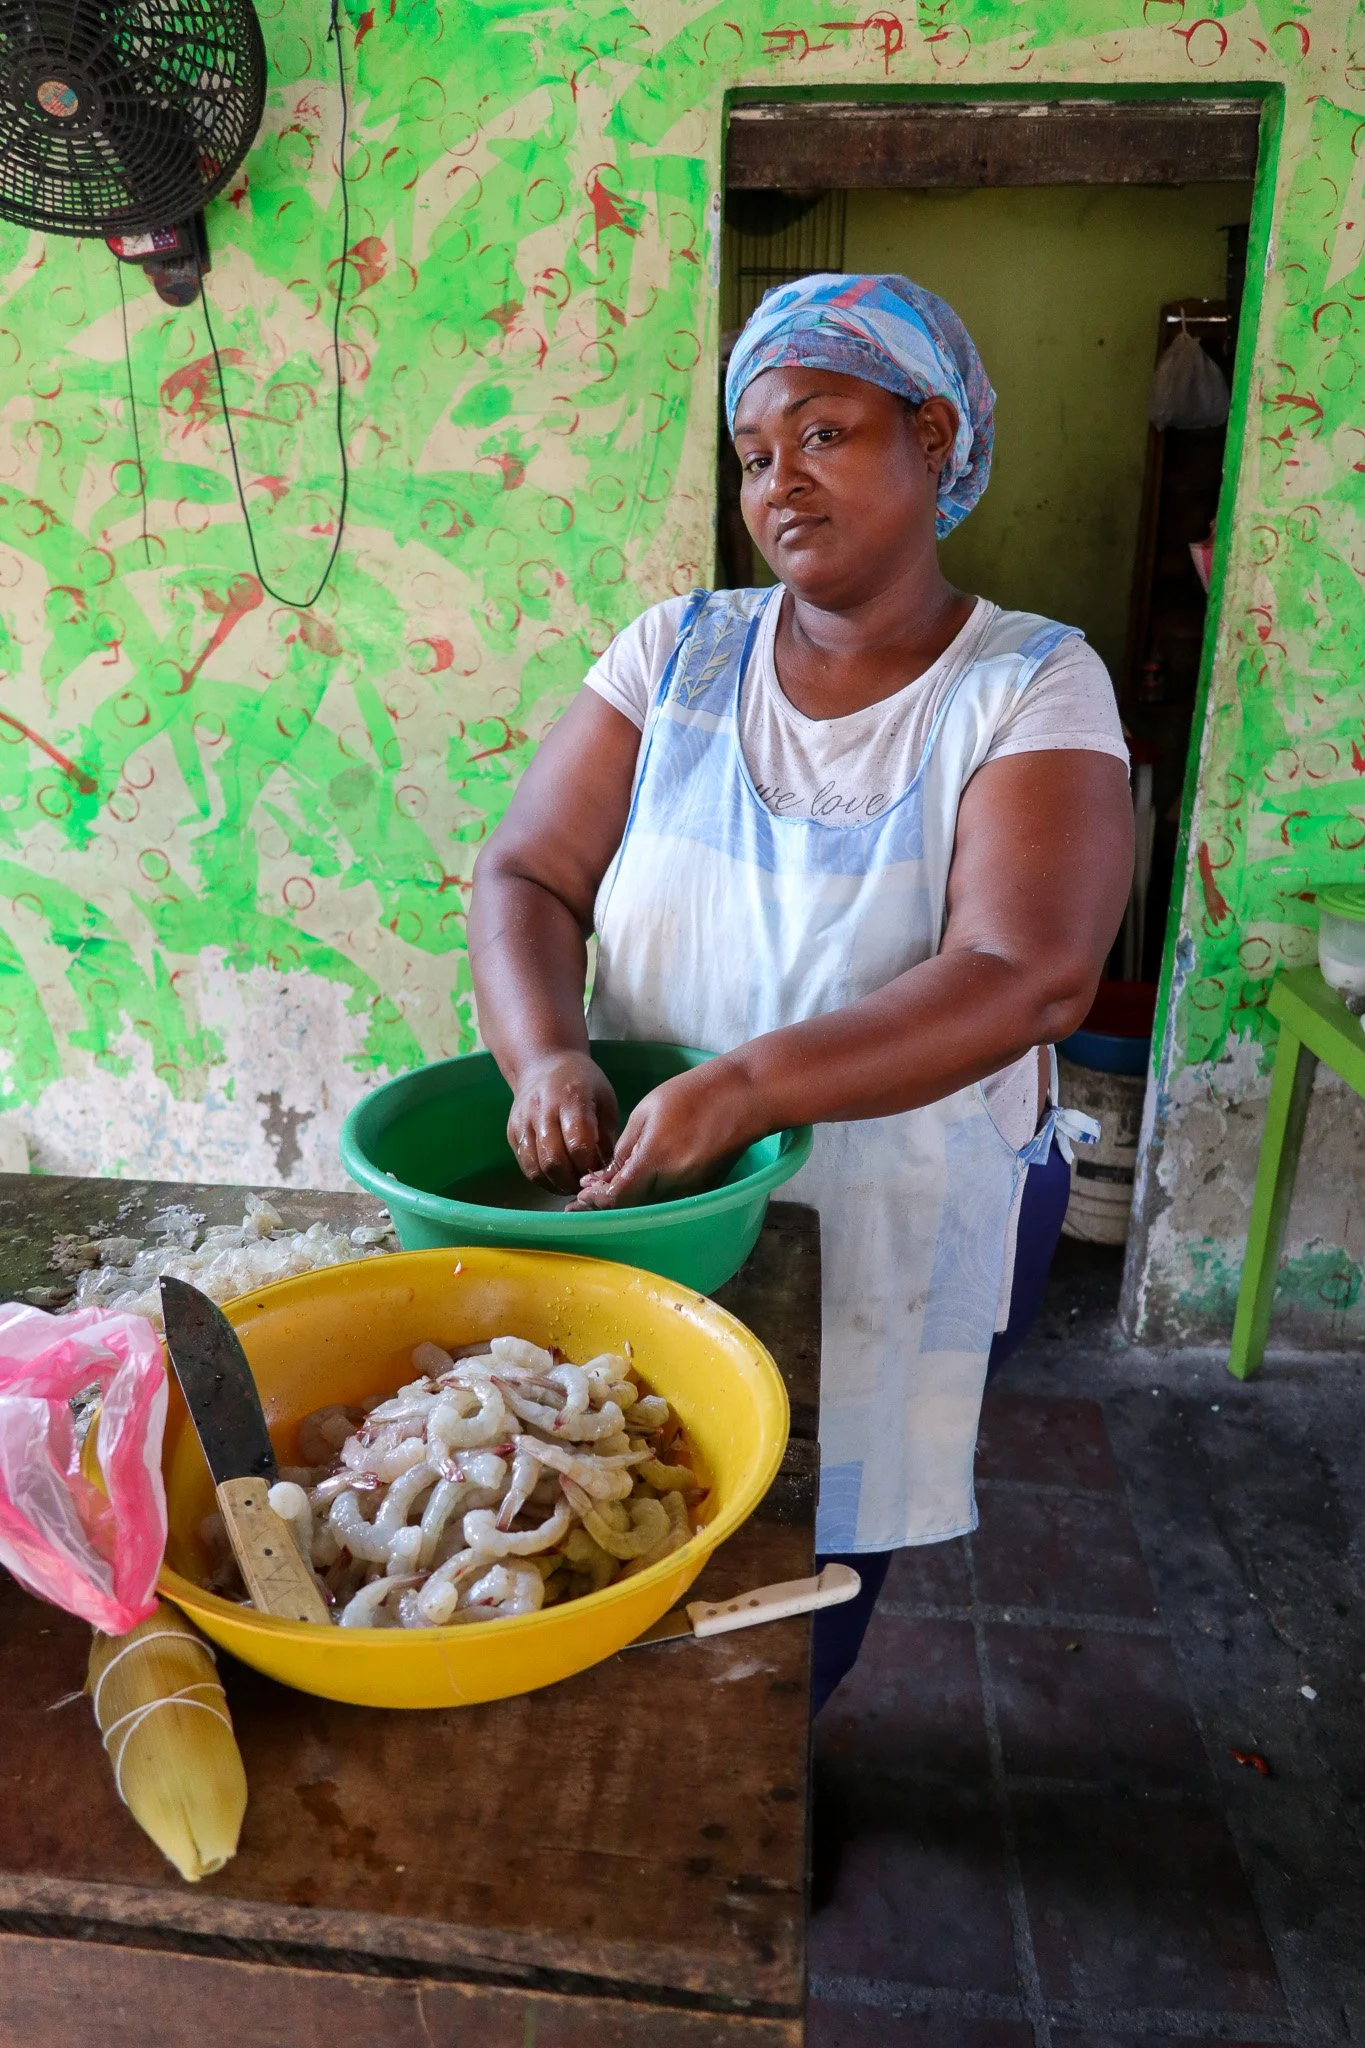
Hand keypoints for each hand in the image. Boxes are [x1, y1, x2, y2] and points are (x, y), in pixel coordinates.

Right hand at [507, 1051, 617, 1192]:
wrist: (544, 1064)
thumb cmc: (583, 1083)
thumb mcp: (605, 1099)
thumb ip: (608, 1135)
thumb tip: (607, 1170)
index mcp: (571, 1098)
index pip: (578, 1144)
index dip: (589, 1165)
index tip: (599, 1171)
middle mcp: (542, 1110)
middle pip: (554, 1160)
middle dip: (572, 1180)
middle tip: (585, 1184)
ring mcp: (523, 1122)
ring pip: (535, 1167)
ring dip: (555, 1184)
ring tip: (571, 1184)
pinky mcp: (512, 1133)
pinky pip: (525, 1165)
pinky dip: (542, 1179)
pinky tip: (556, 1178)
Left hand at [569, 1058, 761, 1209]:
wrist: (744, 1095)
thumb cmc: (693, 1094)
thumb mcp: (647, 1111)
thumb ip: (625, 1147)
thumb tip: (605, 1175)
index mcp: (656, 1159)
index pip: (618, 1195)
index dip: (597, 1199)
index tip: (583, 1193)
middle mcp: (675, 1181)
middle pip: (633, 1205)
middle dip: (609, 1201)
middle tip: (588, 1192)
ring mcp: (693, 1187)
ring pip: (651, 1204)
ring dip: (629, 1198)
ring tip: (609, 1183)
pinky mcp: (705, 1186)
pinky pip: (670, 1197)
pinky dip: (651, 1192)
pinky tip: (641, 1178)